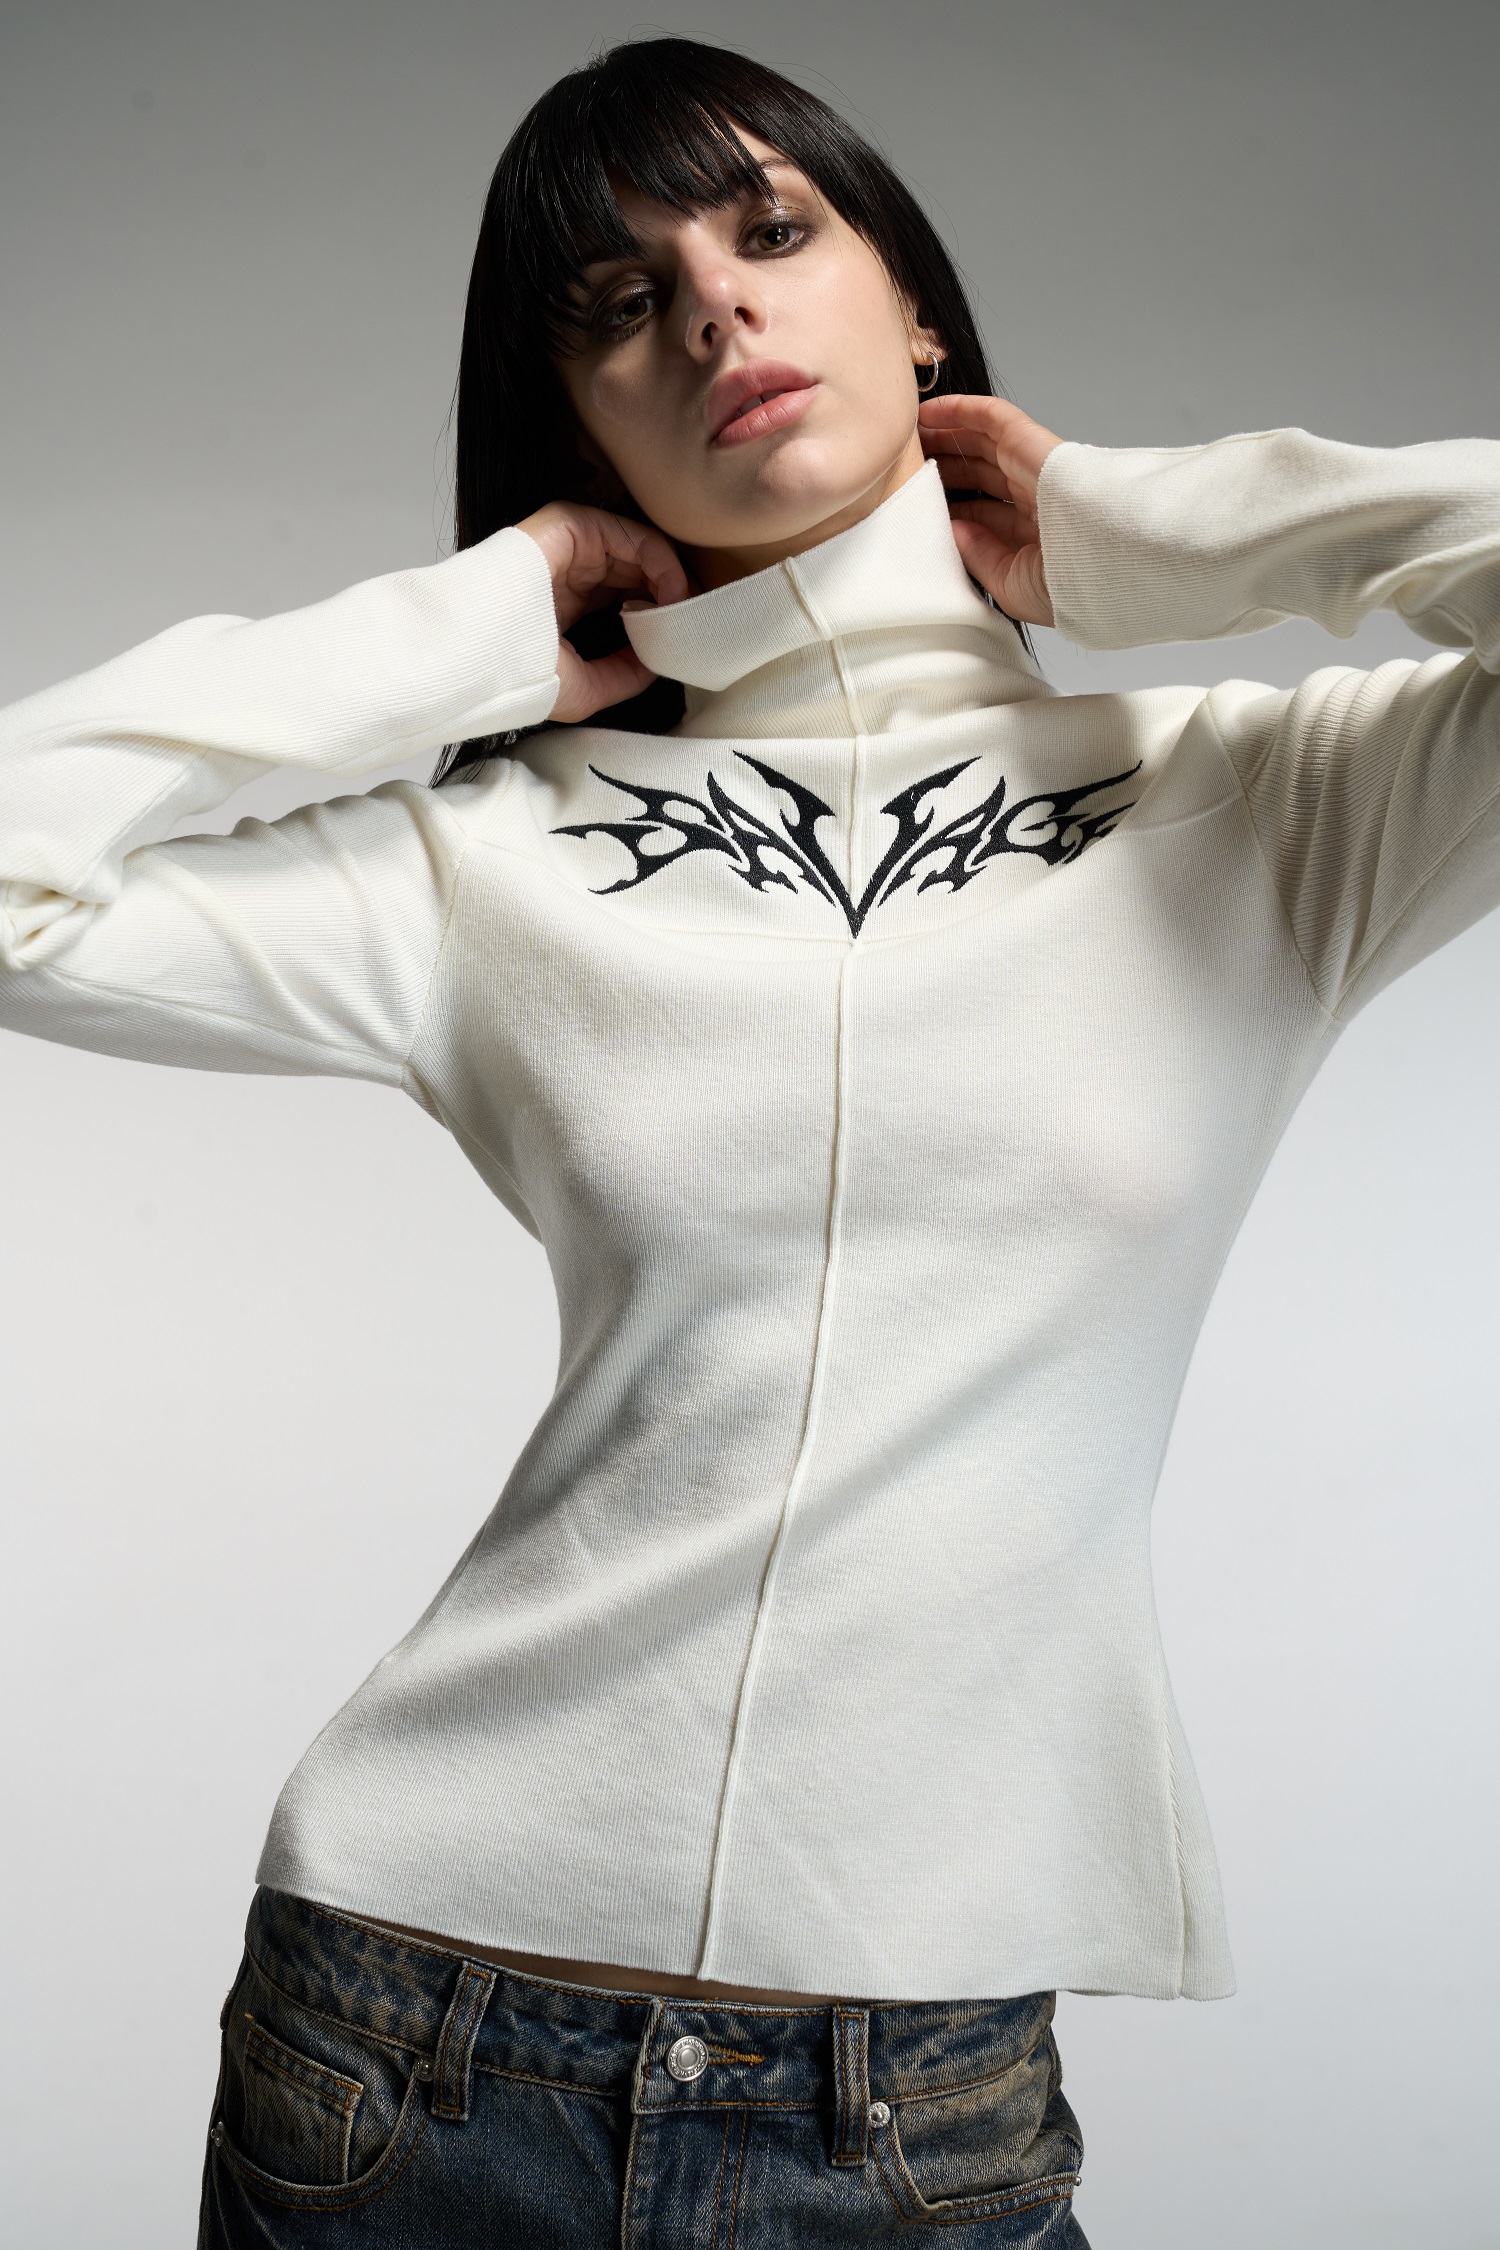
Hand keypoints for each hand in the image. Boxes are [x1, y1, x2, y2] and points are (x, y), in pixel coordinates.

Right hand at [517, 503, 689, 722]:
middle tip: (698, 623)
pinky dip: (661, 562)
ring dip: (674, 581)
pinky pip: (632, 537)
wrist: (476, 654)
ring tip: (687, 612)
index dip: (658, 615)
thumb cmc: (514, 674)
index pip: (625, 597)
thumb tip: (658, 663)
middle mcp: (571, 572)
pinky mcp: (572, 526)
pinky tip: (673, 594)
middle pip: (638, 573)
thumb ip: (623, 675)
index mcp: (566, 604)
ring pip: (640, 553)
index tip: (684, 641)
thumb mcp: (584, 690)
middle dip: (672, 597)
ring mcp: (571, 547)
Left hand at [918, 396, 1062, 627]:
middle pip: (980, 476)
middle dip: (945, 469)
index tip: (916, 508)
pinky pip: (993, 418)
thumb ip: (978, 556)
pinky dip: (960, 411)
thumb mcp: (1011, 584)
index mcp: (1036, 536)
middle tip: (906, 466)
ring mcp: (1035, 470)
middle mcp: (1036, 500)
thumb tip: (953, 528)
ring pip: (982, 445)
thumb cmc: (1070, 584)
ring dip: (945, 436)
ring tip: (909, 435)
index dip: (951, 508)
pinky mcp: (1035, 444)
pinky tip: (928, 412)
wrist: (1108, 561)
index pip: (984, 516)